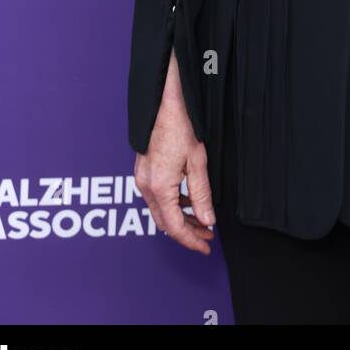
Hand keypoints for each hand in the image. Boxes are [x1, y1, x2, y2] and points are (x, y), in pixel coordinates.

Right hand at [134, 55, 215, 254]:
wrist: (163, 102)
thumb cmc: (181, 126)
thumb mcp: (197, 161)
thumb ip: (201, 194)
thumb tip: (207, 219)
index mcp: (159, 186)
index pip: (174, 227)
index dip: (191, 240)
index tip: (206, 246)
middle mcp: (145, 186)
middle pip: (164, 223)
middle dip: (186, 232)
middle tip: (207, 236)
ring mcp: (142, 178)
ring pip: (159, 211)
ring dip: (180, 219)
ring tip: (202, 219)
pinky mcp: (143, 171)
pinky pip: (156, 197)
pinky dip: (172, 204)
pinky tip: (187, 200)